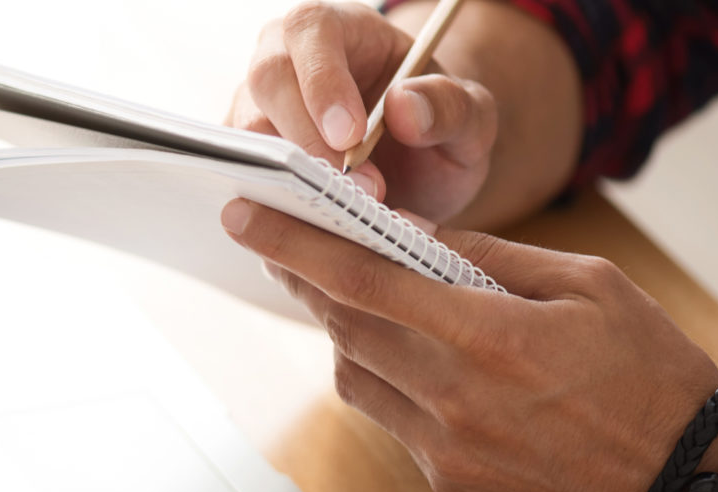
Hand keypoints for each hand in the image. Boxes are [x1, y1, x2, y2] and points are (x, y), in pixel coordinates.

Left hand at [219, 198, 717, 491]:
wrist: (686, 479)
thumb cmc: (649, 376)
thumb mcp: (585, 286)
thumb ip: (491, 258)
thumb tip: (415, 233)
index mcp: (491, 337)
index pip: (363, 281)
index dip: (295, 246)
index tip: (249, 218)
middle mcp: (456, 397)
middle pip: (344, 326)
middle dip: (305, 280)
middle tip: (285, 246)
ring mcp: (447, 447)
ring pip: (353, 375)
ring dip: (343, 330)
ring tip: (352, 296)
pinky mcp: (448, 481)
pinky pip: (386, 418)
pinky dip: (379, 377)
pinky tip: (404, 355)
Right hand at [225, 1, 497, 221]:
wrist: (419, 172)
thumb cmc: (439, 130)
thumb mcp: (470, 117)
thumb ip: (451, 107)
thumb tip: (403, 107)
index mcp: (338, 29)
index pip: (312, 32)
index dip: (323, 81)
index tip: (351, 136)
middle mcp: (285, 60)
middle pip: (267, 81)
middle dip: (307, 140)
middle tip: (360, 189)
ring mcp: (259, 110)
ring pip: (247, 137)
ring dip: (294, 183)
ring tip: (351, 218)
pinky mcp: (251, 161)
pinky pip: (246, 184)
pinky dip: (282, 214)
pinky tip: (325, 235)